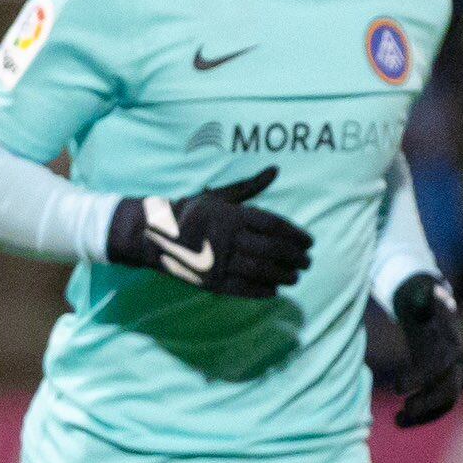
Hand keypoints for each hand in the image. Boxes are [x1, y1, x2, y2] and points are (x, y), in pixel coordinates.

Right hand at [106, 166, 312, 298]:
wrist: (154, 235)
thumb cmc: (192, 211)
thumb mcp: (219, 195)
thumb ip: (250, 186)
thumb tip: (275, 170)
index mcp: (230, 214)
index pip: (273, 225)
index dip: (296, 234)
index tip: (309, 242)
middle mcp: (226, 237)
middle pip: (272, 249)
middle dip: (295, 258)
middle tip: (308, 262)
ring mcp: (218, 261)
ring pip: (260, 271)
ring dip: (283, 276)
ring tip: (296, 277)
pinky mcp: (210, 281)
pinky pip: (242, 289)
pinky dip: (261, 291)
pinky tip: (275, 291)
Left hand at [392, 273, 462, 427]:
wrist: (436, 312)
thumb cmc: (423, 305)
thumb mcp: (424, 299)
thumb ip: (427, 297)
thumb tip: (432, 289)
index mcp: (450, 343)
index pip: (438, 365)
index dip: (419, 378)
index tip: (396, 389)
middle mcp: (459, 362)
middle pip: (447, 389)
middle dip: (425, 403)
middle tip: (401, 412)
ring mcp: (456, 376)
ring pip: (445, 402)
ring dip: (423, 415)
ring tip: (396, 422)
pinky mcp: (450, 385)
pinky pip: (440, 406)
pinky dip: (423, 416)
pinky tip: (401, 422)